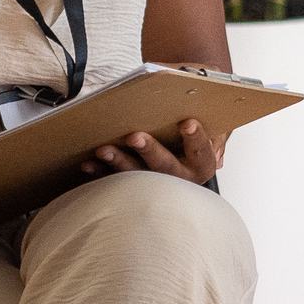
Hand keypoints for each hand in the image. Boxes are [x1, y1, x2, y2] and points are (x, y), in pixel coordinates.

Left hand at [70, 118, 225, 185]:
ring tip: (104, 149)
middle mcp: (179, 179)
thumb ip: (215, 124)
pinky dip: (100, 172)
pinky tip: (88, 163)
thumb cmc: (192, 117)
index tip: (188, 121)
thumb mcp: (212, 119)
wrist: (178, 121)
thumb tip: (208, 126)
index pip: (202, 152)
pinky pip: (115, 181)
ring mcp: (154, 184)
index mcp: (201, 165)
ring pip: (137, 176)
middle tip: (135, 136)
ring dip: (119, 163)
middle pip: (166, 168)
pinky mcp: (131, 185)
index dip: (196, 138)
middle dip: (150, 151)